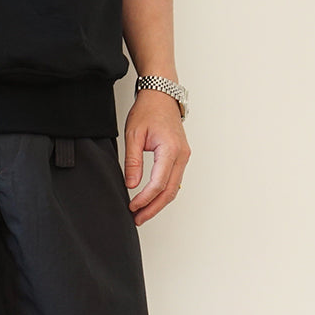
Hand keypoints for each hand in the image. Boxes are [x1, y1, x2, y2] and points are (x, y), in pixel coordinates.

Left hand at [122, 90, 190, 225]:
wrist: (161, 95)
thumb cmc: (148, 110)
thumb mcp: (133, 135)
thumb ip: (132, 162)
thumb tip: (131, 185)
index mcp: (170, 149)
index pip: (158, 183)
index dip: (145, 199)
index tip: (132, 207)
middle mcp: (181, 155)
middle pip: (169, 192)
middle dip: (153, 208)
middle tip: (138, 219)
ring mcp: (183, 157)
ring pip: (173, 189)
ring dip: (158, 204)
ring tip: (142, 214)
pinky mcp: (181, 158)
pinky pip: (174, 181)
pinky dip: (163, 194)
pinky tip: (150, 201)